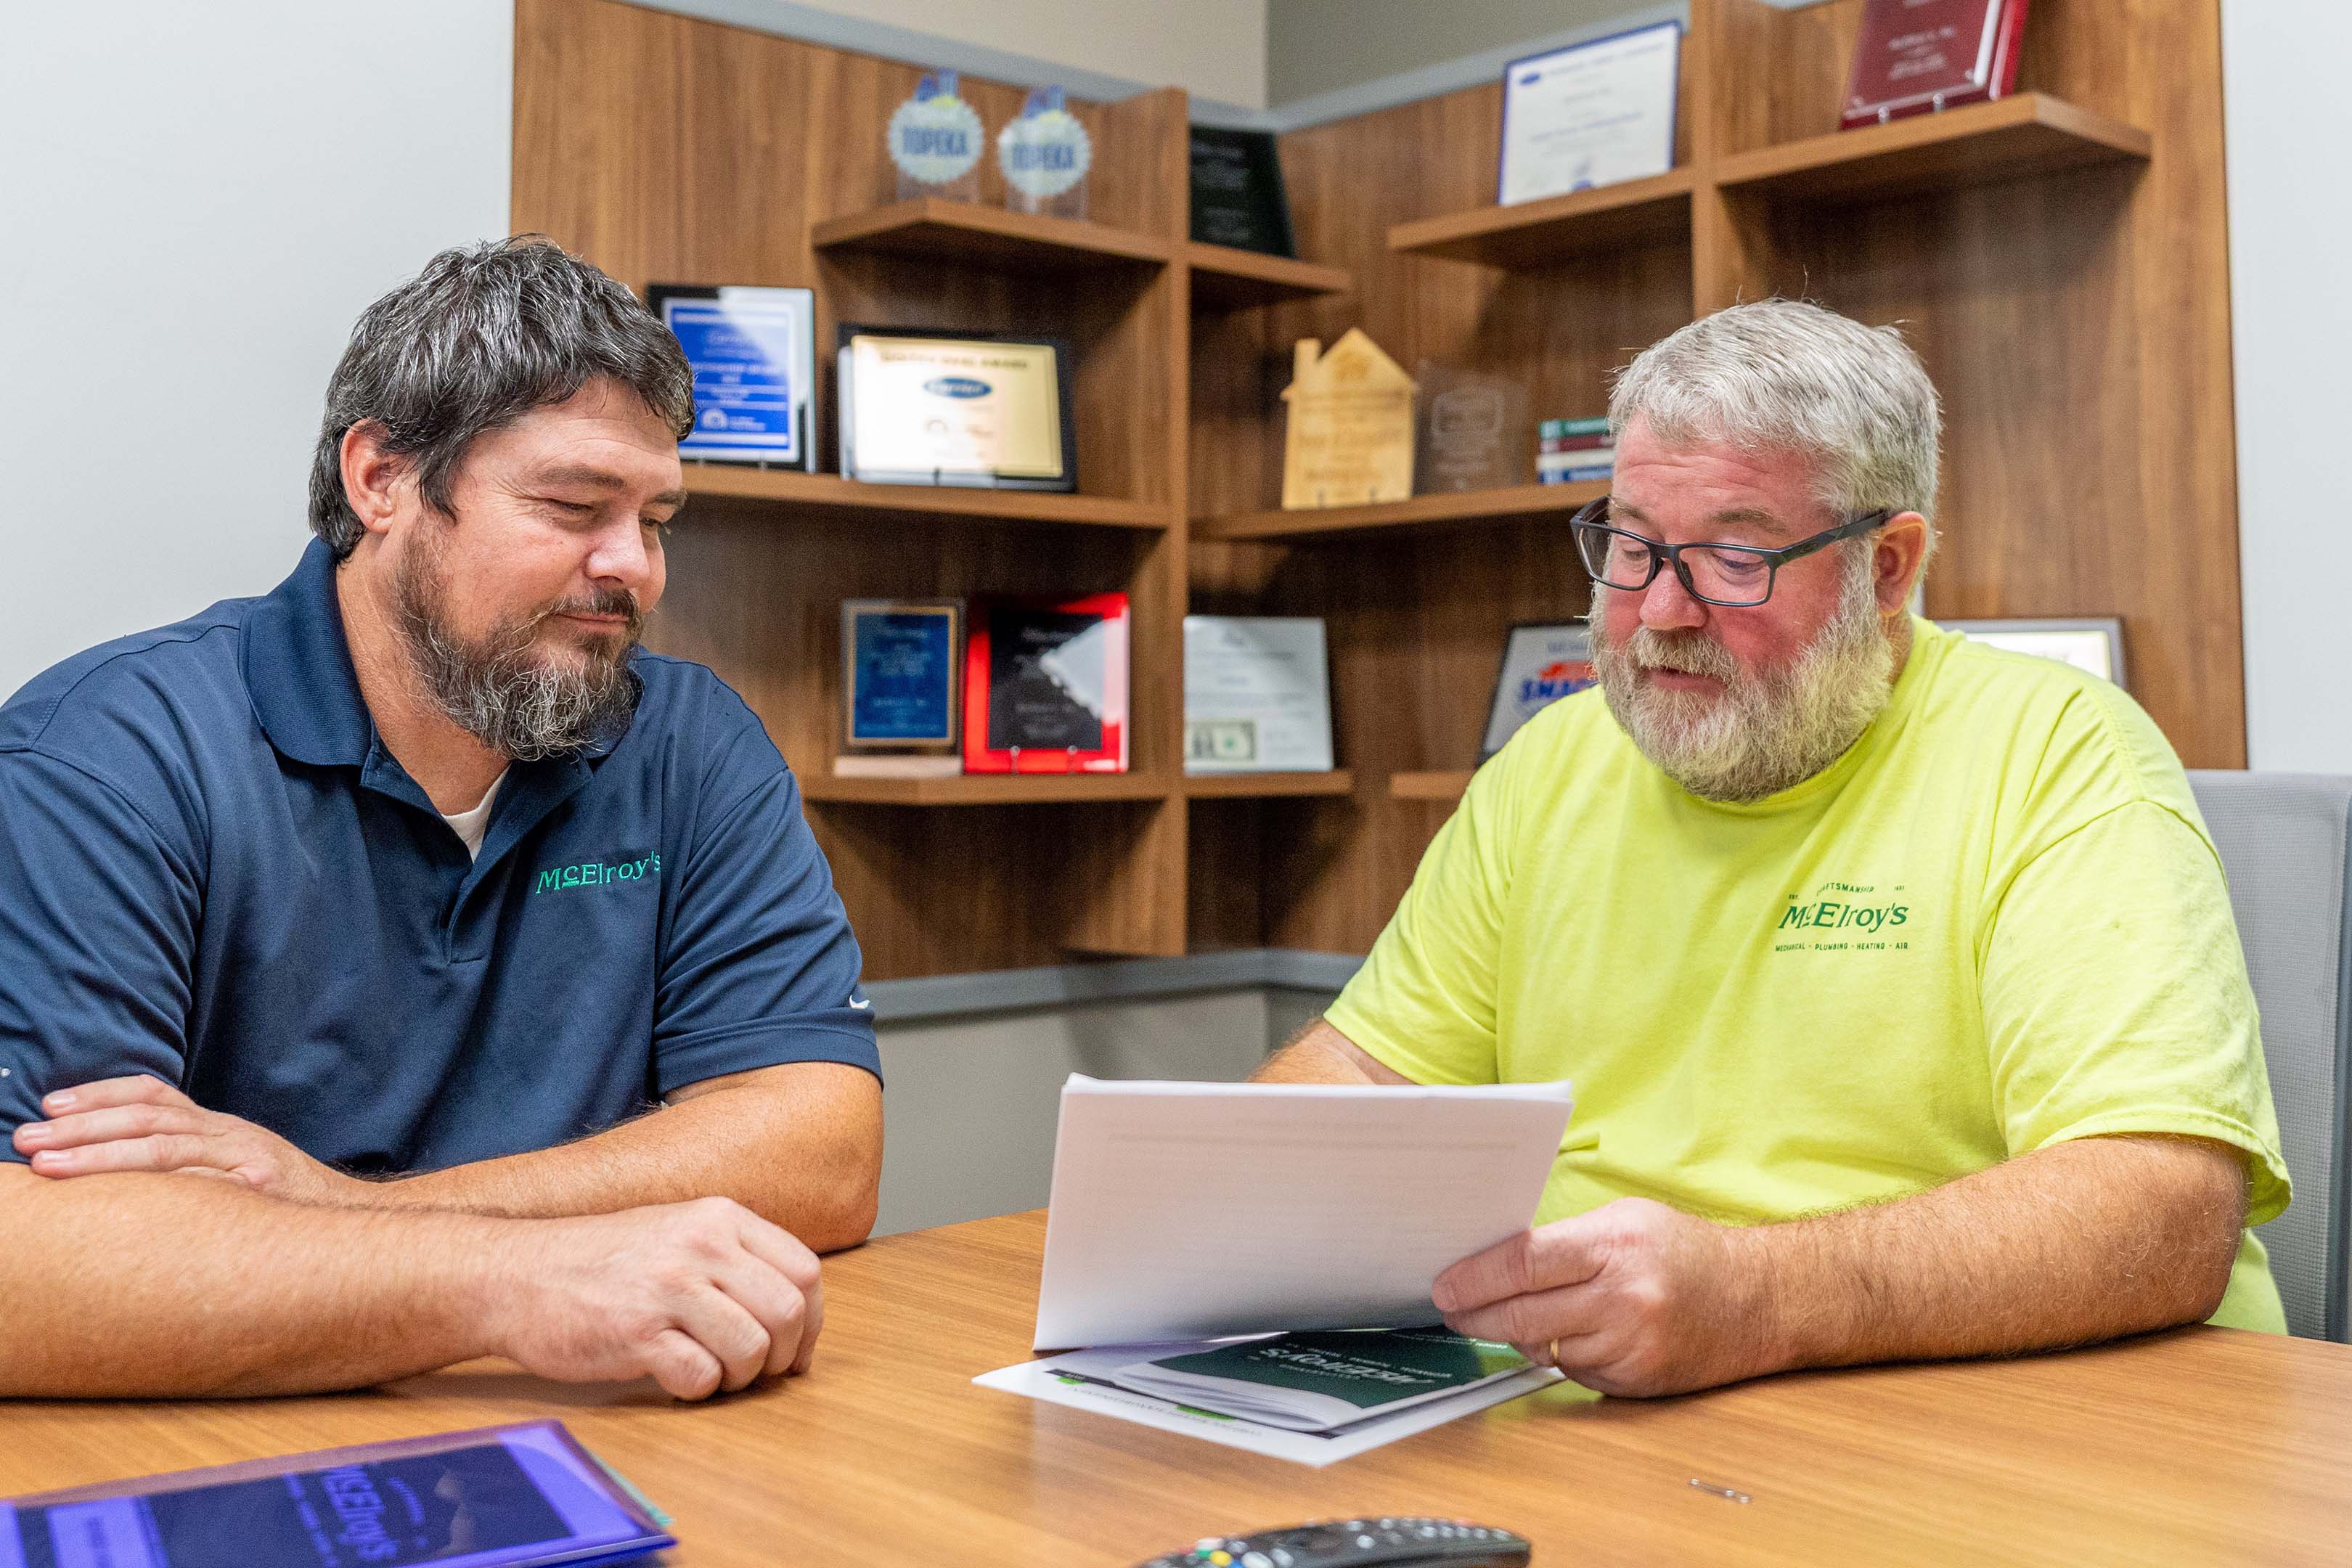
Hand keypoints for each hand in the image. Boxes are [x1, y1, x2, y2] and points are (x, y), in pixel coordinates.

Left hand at [12, 1076, 365, 1205]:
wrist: (354, 1225)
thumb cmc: (285, 1207)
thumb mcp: (240, 1169)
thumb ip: (193, 1161)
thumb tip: (120, 1166)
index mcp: (220, 1128)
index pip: (154, 1095)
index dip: (99, 1094)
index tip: (49, 1103)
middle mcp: (231, 1136)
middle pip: (147, 1119)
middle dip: (80, 1127)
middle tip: (27, 1138)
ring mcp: (248, 1161)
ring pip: (163, 1149)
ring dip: (98, 1155)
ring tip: (46, 1165)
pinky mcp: (262, 1190)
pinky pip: (202, 1186)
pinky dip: (160, 1187)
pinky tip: (120, 1197)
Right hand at [482, 1196, 824, 1400]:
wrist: (515, 1275)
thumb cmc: (600, 1262)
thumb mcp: (677, 1230)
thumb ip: (734, 1257)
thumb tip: (797, 1310)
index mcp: (719, 1217)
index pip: (805, 1270)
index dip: (812, 1321)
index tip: (797, 1349)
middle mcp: (701, 1245)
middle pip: (789, 1312)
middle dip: (783, 1356)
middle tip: (756, 1372)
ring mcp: (669, 1288)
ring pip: (753, 1348)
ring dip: (740, 1377)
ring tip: (711, 1373)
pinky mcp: (637, 1333)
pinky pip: (702, 1377)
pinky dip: (698, 1390)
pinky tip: (675, 1378)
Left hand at [1431, 1198, 1775, 1397]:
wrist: (1760, 1299)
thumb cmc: (1684, 1251)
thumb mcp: (1625, 1220)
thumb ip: (1564, 1241)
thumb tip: (1494, 1262)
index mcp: (1614, 1245)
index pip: (1524, 1262)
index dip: (1474, 1277)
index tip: (1443, 1285)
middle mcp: (1623, 1297)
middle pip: (1523, 1315)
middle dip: (1476, 1315)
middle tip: (1452, 1310)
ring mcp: (1632, 1345)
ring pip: (1544, 1348)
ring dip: (1520, 1336)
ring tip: (1514, 1318)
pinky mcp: (1638, 1381)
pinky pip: (1576, 1372)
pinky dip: (1564, 1355)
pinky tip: (1578, 1334)